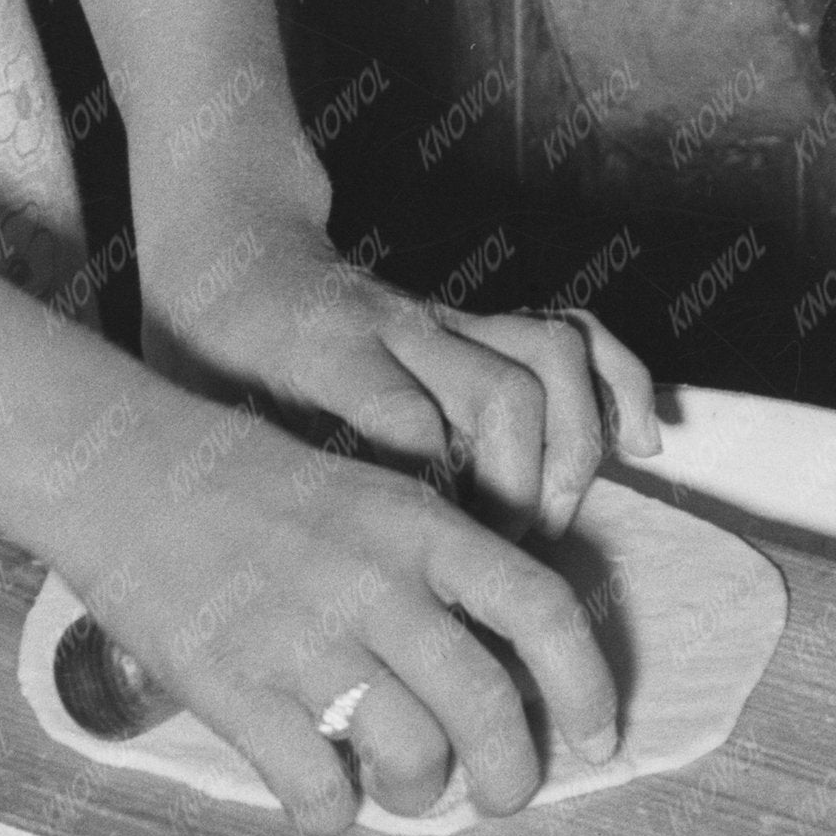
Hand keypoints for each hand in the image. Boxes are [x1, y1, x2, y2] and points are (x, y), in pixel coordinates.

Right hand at [117, 189, 662, 822]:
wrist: (130, 472)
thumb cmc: (260, 488)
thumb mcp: (374, 497)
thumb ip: (440, 566)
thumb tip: (510, 661)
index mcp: (422, 526)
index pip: (542, 607)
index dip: (586, 682)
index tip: (600, 737)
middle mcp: (378, 582)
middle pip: (487, 705)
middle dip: (510, 775)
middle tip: (503, 796)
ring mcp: (305, 638)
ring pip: (412, 757)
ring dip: (420, 794)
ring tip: (405, 787)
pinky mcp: (235, 689)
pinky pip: (315, 789)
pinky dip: (332, 814)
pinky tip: (324, 801)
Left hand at [134, 187, 658, 539]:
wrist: (234, 249)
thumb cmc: (207, 347)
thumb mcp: (198, 413)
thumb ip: (242, 481)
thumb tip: (273, 586)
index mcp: (318, 350)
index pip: (399, 413)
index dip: (438, 488)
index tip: (447, 563)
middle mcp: (398, 327)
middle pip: (500, 392)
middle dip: (520, 488)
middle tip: (501, 567)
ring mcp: (447, 318)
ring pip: (549, 356)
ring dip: (573, 446)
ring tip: (554, 525)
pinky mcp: (478, 320)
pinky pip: (573, 333)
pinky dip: (620, 382)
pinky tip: (638, 444)